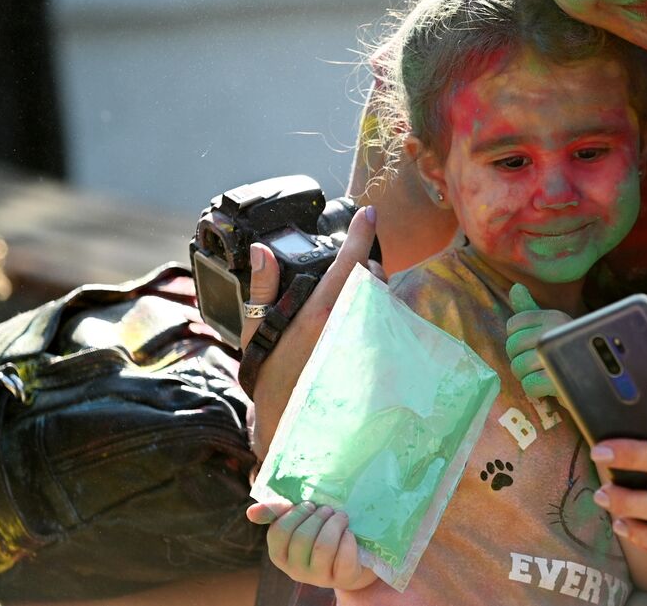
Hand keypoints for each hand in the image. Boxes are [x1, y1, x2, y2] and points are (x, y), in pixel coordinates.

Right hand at [243, 206, 384, 458]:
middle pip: (373, 276)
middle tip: (347, 274)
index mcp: (321, 311)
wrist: (292, 432)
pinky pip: (389, 323)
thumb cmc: (271, 384)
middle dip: (365, 267)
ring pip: (384, 298)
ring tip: (351, 304)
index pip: (349, 262)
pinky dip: (378, 315)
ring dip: (373, 292)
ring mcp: (369, 341)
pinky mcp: (380, 358)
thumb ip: (263, 291)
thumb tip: (263, 252)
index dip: (361, 233)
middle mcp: (351, 322)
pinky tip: (361, 326)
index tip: (370, 213)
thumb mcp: (257, 335)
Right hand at [246, 501, 376, 590]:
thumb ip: (278, 512)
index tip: (310, 505)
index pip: (279, 531)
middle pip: (302, 537)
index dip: (297, 513)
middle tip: (328, 510)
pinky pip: (343, 555)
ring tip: (341, 517)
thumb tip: (250, 512)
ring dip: (335, 524)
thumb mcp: (301, 520)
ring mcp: (318, 577)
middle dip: (319, 516)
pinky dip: (348, 538)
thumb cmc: (322, 532)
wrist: (354, 558)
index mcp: (280, 555)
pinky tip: (349, 533)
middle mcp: (295, 570)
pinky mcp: (342, 578)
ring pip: (323, 545)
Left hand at [504, 284, 571, 399]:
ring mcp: (559, 354)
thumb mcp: (549, 326)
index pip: (513, 324)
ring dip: (525, 376)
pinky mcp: (560, 378)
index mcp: (553, 317)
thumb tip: (515, 287)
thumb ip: (529, 309)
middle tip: (535, 364)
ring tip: (541, 374)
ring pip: (518, 366)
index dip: (515, 339)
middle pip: (512, 345)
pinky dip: (534, 389)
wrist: (596, 376)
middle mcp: (556, 331)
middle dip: (518, 359)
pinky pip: (530, 385)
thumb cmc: (566, 350)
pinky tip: (547, 385)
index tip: (530, 346)